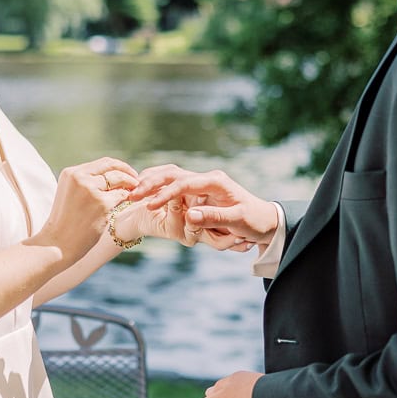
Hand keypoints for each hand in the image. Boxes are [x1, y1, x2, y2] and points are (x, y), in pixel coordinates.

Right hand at [35, 157, 137, 261]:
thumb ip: (87, 181)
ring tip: (134, 193)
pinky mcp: (102, 204)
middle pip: (113, 168)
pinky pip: (122, 196)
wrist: (59, 243)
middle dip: (129, 173)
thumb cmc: (66, 221)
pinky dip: (127, 198)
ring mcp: (91, 190)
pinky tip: (128, 203)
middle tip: (137, 181)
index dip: (120, 166)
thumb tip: (114, 174)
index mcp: (72, 173)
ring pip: (119, 180)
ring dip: (130, 186)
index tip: (129, 173)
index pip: (103, 163)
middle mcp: (81, 178)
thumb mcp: (70, 193)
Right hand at [129, 165, 279, 250]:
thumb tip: (190, 215)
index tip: (149, 205)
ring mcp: (201, 184)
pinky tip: (142, 195)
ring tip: (132, 196)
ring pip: (170, 178)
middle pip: (173, 176)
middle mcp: (206, 178)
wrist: (265, 220)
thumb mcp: (237, 221)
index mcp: (216, 181)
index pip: (184, 184)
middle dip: (151, 185)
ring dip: (151, 186)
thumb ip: (213, 218)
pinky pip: (172, 186)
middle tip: (131, 197)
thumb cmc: (253, 220)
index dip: (165, 194)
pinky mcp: (198, 192)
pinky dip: (157, 189)